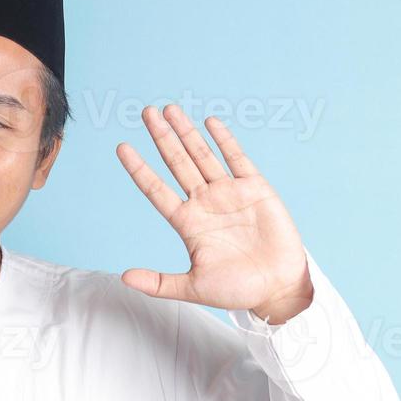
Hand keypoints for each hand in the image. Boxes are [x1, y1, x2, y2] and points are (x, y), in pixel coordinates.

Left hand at [116, 104, 313, 323]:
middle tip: (146, 112)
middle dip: (162, 137)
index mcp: (188, 223)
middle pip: (177, 163)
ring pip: (202, 155)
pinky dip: (224, 140)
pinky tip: (210, 123)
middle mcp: (205, 203)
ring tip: (169, 110)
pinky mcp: (255, 189)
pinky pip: (236, 159)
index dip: (139, 169)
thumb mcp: (193, 288)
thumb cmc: (237, 290)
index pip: (156, 190)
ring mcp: (229, 193)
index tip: (122, 148)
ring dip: (186, 132)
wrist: (277, 288)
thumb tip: (124, 278)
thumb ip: (159, 282)